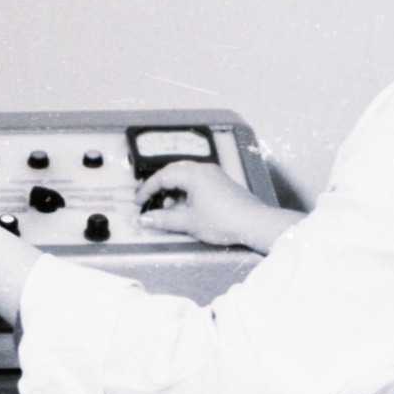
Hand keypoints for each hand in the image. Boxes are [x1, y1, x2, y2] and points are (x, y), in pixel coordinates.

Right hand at [135, 160, 300, 251]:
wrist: (254, 223)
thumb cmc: (225, 220)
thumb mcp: (189, 222)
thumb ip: (164, 219)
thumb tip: (145, 219)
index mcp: (193, 174)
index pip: (162, 177)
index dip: (147, 190)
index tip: (138, 202)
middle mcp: (203, 169)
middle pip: (173, 171)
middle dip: (159, 187)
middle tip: (149, 200)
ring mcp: (214, 174)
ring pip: (185, 175)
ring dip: (173, 190)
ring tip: (168, 208)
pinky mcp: (221, 182)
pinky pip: (197, 180)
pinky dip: (186, 191)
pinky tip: (185, 207)